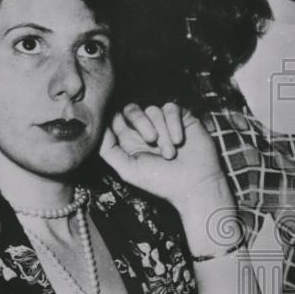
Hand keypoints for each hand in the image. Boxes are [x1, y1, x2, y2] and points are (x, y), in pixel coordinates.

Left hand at [100, 103, 229, 211]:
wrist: (195, 185)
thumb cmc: (161, 182)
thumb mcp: (128, 170)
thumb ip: (109, 149)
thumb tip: (99, 127)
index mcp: (130, 141)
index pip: (116, 118)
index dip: (116, 119)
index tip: (122, 128)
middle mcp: (146, 130)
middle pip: (132, 109)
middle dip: (141, 122)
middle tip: (151, 140)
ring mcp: (164, 123)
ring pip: (153, 110)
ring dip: (162, 132)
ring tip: (171, 153)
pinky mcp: (182, 119)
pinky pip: (171, 108)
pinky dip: (173, 124)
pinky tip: (179, 141)